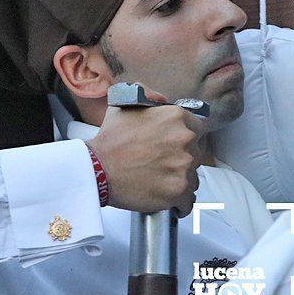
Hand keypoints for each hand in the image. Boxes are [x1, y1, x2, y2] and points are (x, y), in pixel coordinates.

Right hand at [88, 85, 202, 217]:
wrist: (96, 169)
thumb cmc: (109, 141)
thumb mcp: (124, 106)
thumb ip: (148, 95)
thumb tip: (162, 99)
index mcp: (175, 117)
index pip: (197, 127)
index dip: (182, 136)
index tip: (172, 144)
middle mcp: (184, 139)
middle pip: (195, 152)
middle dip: (180, 157)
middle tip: (159, 162)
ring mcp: (183, 166)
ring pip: (193, 175)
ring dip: (179, 178)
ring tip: (157, 178)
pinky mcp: (179, 190)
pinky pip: (188, 198)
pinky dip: (178, 199)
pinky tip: (163, 194)